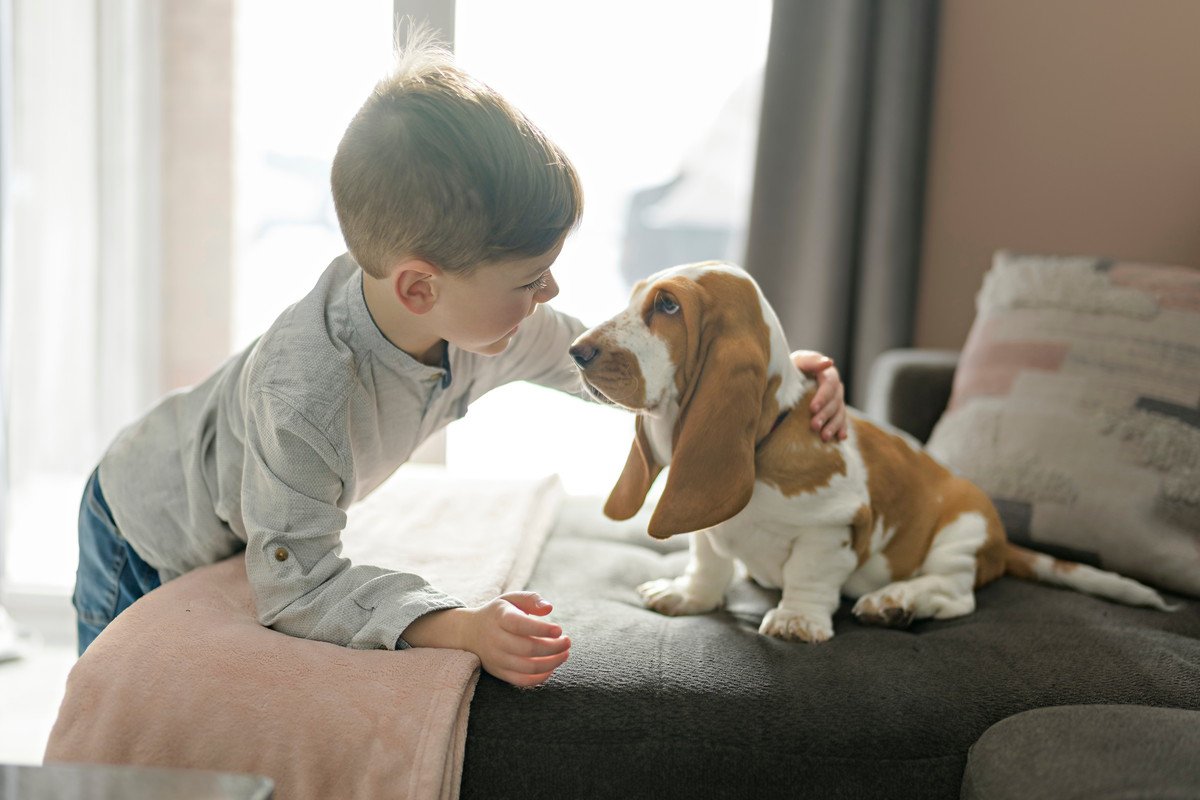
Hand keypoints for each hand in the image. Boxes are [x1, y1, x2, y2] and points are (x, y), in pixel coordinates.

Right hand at [405, 592, 569, 686]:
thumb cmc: (498, 614)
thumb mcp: (511, 599)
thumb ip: (531, 599)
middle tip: (567, 642)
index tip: (560, 630)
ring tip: (564, 654)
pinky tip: (552, 667)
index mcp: (499, 618)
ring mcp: (497, 659)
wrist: (469, 633)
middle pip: (528, 649)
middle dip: (553, 648)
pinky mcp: (499, 672)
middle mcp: (496, 640)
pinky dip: (541, 677)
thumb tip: (549, 608)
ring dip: (552, 663)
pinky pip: (522, 681)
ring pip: (528, 668)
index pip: (521, 626)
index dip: (542, 629)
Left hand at [790, 350, 847, 441]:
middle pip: (835, 401)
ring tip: (824, 437)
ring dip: (833, 426)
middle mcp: (835, 386)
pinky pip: (841, 420)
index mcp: (828, 373)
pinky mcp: (835, 410)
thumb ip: (811, 361)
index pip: (830, 384)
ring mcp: (837, 399)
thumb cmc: (792, 369)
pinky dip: (841, 429)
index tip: (812, 409)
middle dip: (825, 415)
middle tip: (814, 426)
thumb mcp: (798, 361)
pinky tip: (840, 438)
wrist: (790, 379)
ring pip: (839, 413)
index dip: (823, 397)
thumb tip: (829, 362)